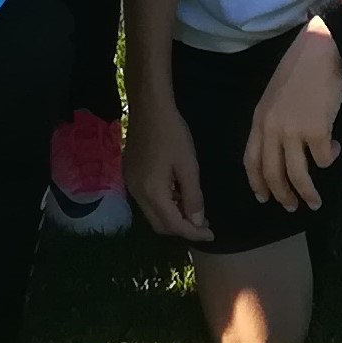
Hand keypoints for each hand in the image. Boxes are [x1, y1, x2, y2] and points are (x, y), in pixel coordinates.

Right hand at [125, 101, 211, 245]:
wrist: (149, 107)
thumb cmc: (172, 134)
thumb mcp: (188, 166)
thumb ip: (193, 197)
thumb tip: (196, 222)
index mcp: (152, 192)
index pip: (174, 225)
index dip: (194, 233)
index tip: (212, 234)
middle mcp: (137, 194)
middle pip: (160, 225)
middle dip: (182, 228)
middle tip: (204, 222)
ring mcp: (130, 185)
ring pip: (152, 214)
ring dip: (172, 216)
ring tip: (192, 207)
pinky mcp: (129, 175)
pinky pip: (147, 200)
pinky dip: (163, 204)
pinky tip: (176, 193)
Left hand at [246, 20, 341, 213]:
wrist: (321, 52)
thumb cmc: (300, 70)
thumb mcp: (275, 97)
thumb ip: (274, 122)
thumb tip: (286, 150)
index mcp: (259, 120)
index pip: (251, 160)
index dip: (257, 183)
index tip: (263, 198)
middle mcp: (271, 129)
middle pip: (272, 174)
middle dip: (282, 196)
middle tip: (291, 208)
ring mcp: (293, 132)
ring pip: (297, 176)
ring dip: (307, 193)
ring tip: (315, 202)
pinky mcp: (317, 132)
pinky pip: (324, 159)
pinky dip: (330, 160)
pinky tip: (336, 150)